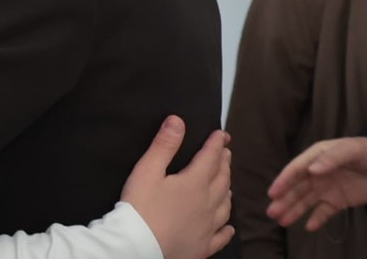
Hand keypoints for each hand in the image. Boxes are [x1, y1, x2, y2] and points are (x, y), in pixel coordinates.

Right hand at [122, 116, 233, 258]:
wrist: (138, 248)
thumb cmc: (140, 209)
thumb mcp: (147, 171)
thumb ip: (164, 145)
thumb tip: (178, 121)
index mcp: (195, 183)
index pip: (211, 158)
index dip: (216, 144)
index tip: (221, 134)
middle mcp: (207, 204)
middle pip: (222, 179)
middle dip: (224, 163)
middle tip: (226, 153)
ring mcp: (207, 227)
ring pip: (225, 206)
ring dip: (227, 190)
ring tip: (227, 183)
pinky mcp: (202, 247)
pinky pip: (220, 237)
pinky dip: (226, 229)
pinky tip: (229, 227)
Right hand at [266, 137, 366, 230]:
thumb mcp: (351, 151)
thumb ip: (331, 159)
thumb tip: (311, 171)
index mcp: (318, 157)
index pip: (296, 169)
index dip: (284, 181)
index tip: (273, 193)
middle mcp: (318, 172)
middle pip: (297, 187)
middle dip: (284, 199)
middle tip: (271, 212)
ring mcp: (328, 187)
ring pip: (306, 201)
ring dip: (294, 210)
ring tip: (282, 221)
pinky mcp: (339, 201)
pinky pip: (324, 211)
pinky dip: (316, 219)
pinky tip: (309, 227)